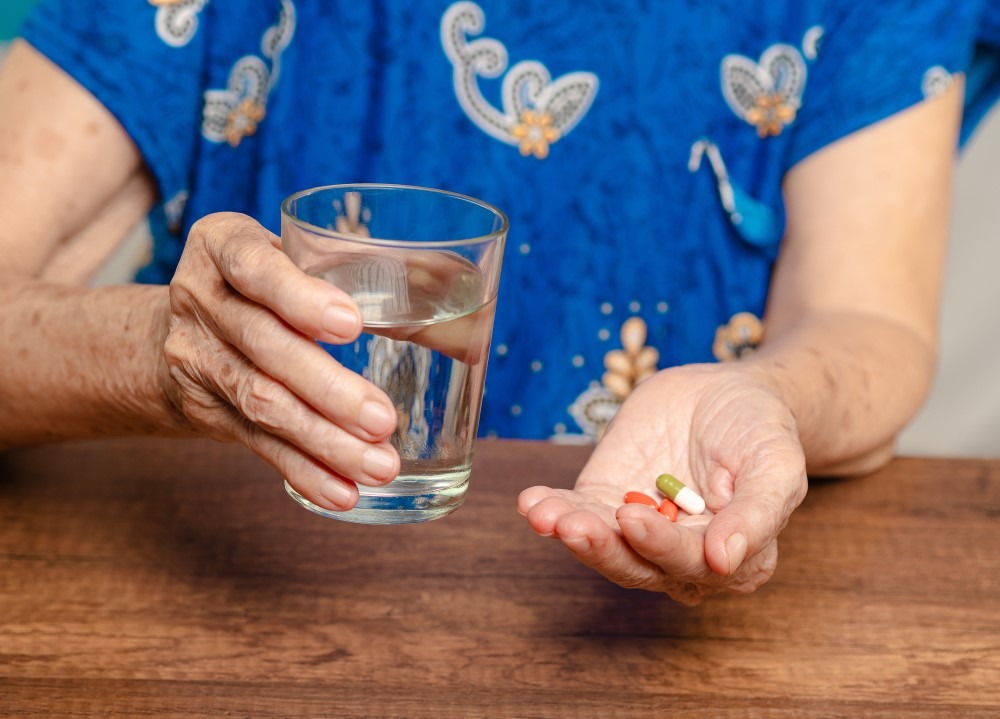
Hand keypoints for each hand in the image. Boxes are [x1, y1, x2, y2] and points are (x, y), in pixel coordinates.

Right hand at [160, 213, 400, 510]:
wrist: (182, 326)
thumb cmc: (270, 281)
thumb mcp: (297, 256)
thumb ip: (367, 268)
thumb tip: (464, 293)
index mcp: (224, 244)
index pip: (255, 267)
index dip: (299, 298)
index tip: (351, 325)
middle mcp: (201, 298)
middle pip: (264, 346)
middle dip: (327, 389)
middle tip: (383, 419)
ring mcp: (196, 357)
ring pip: (261, 403)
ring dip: (324, 442)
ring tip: (380, 466)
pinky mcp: (206, 409)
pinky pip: (258, 444)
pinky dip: (304, 472)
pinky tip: (343, 493)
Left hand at [518, 363, 807, 604]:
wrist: (727, 392)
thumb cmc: (762, 431)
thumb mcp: (777, 464)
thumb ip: (757, 514)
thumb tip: (725, 561)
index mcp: (733, 560)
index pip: (691, 565)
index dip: (661, 546)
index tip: (634, 519)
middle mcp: (681, 556)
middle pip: (637, 566)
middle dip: (603, 549)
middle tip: (575, 526)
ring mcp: (639, 530)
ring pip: (602, 546)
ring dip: (570, 532)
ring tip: (544, 514)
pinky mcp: (606, 499)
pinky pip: (577, 511)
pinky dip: (552, 509)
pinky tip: (532, 501)